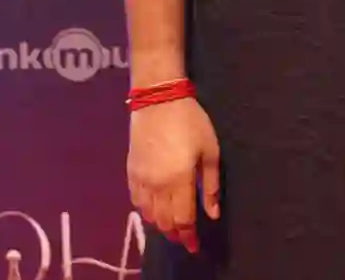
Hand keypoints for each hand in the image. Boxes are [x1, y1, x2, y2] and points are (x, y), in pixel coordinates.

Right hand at [127, 98, 220, 253]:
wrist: (159, 99)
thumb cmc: (190, 121)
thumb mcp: (209, 150)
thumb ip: (210, 185)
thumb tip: (213, 213)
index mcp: (179, 181)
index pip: (182, 220)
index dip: (189, 237)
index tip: (195, 246)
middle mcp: (157, 186)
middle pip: (164, 222)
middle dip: (176, 233)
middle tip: (185, 237)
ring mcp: (141, 179)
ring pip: (149, 214)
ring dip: (161, 224)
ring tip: (172, 225)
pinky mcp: (131, 171)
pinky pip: (136, 201)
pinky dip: (145, 210)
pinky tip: (153, 209)